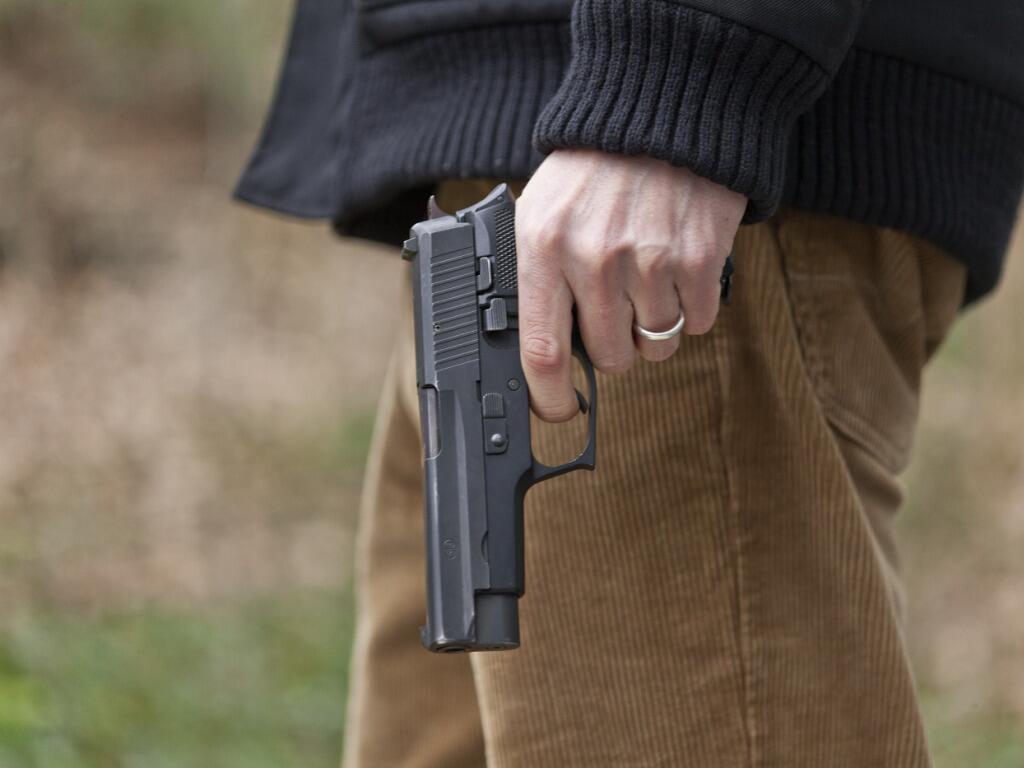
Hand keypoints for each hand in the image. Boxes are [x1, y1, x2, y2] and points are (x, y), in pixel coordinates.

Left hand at [515, 148, 746, 421]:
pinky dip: (691, 307)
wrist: (662, 110)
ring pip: (656, 346)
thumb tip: (538, 352)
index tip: (561, 409)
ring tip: (648, 279)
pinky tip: (679, 268)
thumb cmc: (593, 169)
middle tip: (615, 314)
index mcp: (544, 248)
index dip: (551, 397)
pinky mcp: (699, 259)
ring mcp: (650, 261)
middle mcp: (595, 260)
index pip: (541, 350)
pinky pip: (698, 323)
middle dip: (613, 350)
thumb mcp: (540, 211)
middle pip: (609, 358)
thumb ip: (535, 277)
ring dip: (654, 328)